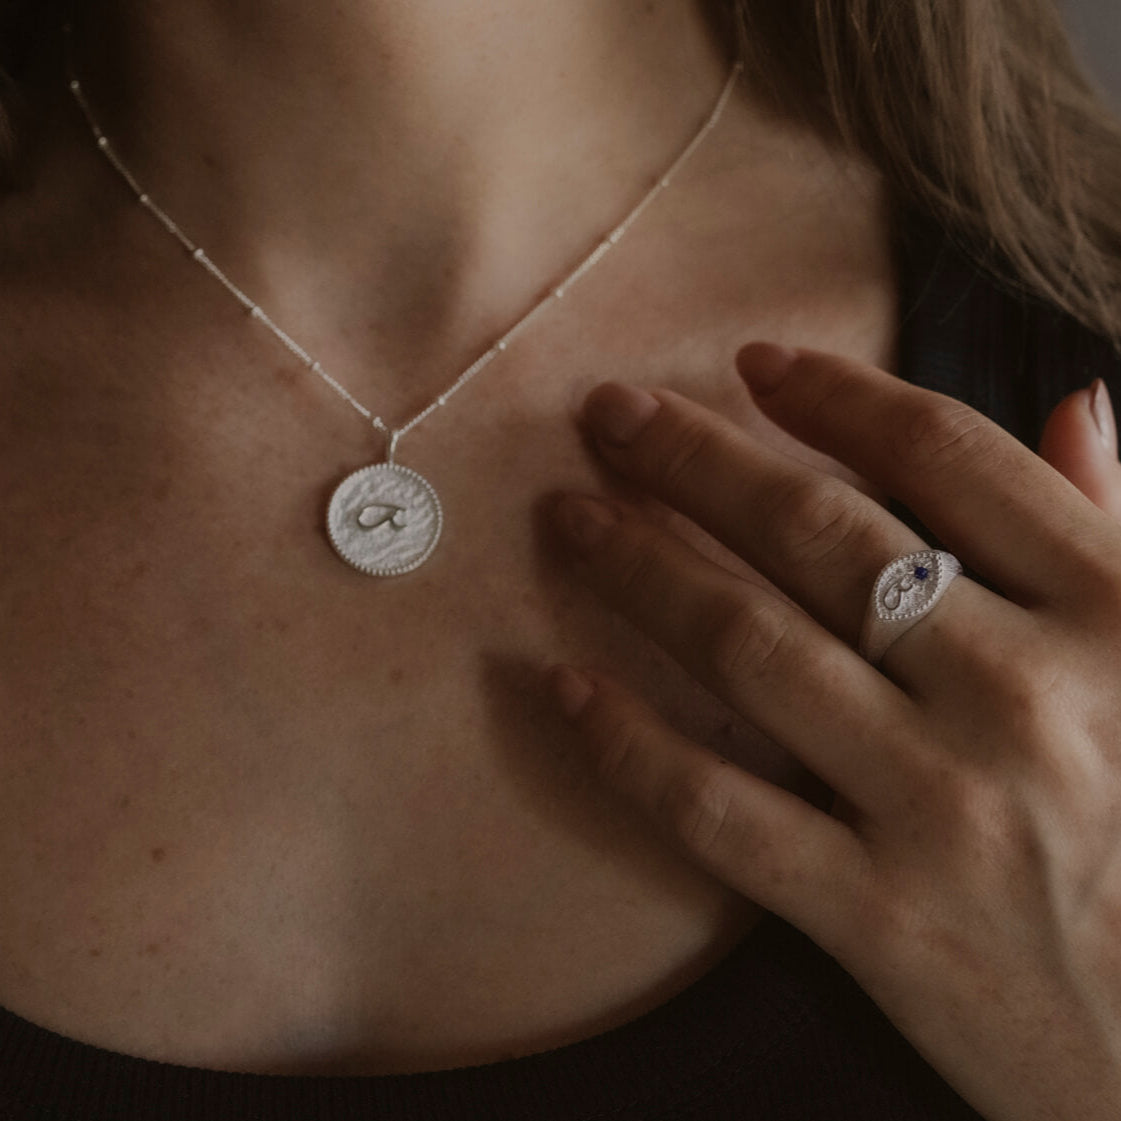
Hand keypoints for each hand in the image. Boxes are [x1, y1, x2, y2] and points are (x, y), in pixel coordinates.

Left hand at [549, 346, 1120, 1120]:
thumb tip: (1075, 403)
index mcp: (1112, 612)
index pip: (947, 457)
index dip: (836, 396)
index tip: (755, 362)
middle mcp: (1021, 693)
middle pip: (821, 534)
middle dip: (697, 458)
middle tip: (608, 414)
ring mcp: (943, 807)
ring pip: (750, 647)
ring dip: (640, 567)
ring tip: (567, 518)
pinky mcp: (880, 921)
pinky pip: (720, 810)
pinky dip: (628, 745)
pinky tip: (563, 689)